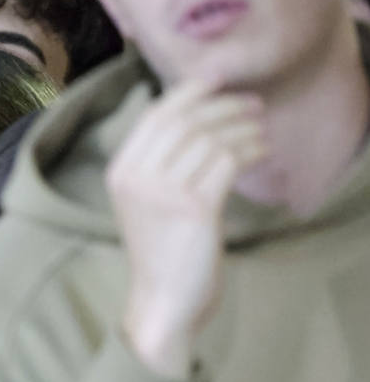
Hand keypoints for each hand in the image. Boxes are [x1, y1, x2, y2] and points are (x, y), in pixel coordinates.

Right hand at [107, 79, 267, 379]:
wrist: (163, 301)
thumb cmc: (161, 252)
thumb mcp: (147, 202)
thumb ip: (159, 164)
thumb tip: (197, 116)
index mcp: (119, 173)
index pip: (155, 117)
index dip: (188, 93)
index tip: (218, 81)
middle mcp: (136, 178)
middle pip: (185, 121)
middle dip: (223, 106)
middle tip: (253, 105)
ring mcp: (163, 193)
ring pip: (210, 139)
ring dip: (244, 129)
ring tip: (262, 132)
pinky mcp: (194, 208)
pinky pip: (227, 161)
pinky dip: (250, 151)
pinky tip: (262, 153)